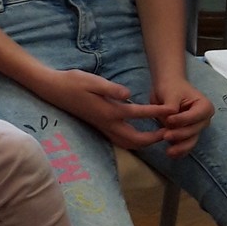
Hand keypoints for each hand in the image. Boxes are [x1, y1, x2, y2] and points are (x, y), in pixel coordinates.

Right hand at [40, 68, 163, 150]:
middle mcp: (107, 124)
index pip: (138, 114)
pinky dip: (134, 142)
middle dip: (155, 138)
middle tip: (170, 131)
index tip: (172, 110)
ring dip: (145, 143)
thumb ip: (111, 88)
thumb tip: (129, 94)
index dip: (156, 112)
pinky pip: (121, 141)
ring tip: (158, 136)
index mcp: (108, 111)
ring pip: (128, 144)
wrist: (54, 90)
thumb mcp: (92, 81)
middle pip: (136, 140)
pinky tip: (140, 135)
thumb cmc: (72, 82)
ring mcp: (103, 128)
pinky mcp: (100, 127)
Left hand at [149, 75, 213, 156]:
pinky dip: (180, 151)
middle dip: (180, 134)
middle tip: (165, 136)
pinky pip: (186, 145)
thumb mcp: (171, 94)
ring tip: (169, 152)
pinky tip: (172, 156)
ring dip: (180, 146)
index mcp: (204, 106)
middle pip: (194, 130)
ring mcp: (197, 128)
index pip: (195, 115)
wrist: (168, 88)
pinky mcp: (188, 135)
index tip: (169, 120)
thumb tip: (170, 119)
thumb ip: (171, 107)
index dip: (183, 119)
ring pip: (191, 140)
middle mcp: (204, 119)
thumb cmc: (171, 87)